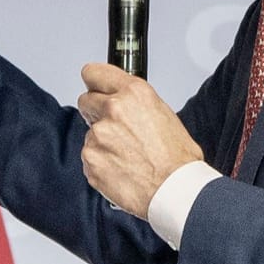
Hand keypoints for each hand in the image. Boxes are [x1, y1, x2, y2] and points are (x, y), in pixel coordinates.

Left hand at [76, 64, 203, 216]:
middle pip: (86, 101)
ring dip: (102, 142)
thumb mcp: (164, 114)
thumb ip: (135, 103)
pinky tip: (121, 168)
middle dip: (96, 112)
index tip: (94, 87)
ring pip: (89, 133)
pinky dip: (100, 162)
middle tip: (114, 128)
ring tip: (127, 156)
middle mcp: (113, 110)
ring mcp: (98, 135)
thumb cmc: (177, 159)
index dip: (94, 82)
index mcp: (134, 94)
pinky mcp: (90, 158)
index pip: (94, 73)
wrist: (175, 190)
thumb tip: (122, 101)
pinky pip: (89, 156)